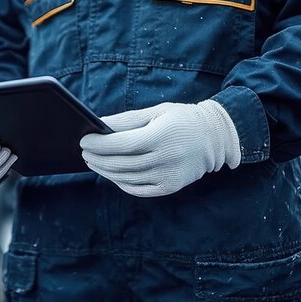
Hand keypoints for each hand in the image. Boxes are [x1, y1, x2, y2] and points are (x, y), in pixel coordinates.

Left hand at [80, 100, 240, 197]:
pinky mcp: (170, 187)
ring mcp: (169, 176)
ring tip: (93, 162)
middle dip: (97, 158)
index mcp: (161, 136)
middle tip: (84, 153)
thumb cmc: (181, 119)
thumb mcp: (156, 112)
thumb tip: (97, 124)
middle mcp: (166, 158)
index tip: (83, 141)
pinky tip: (112, 174)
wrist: (216, 137)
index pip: (121, 144)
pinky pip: (138, 189)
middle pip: (120, 163)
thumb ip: (126, 120)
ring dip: (105, 171)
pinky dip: (121, 182)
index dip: (99, 144)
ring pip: (126, 178)